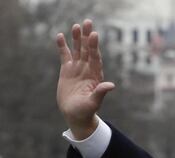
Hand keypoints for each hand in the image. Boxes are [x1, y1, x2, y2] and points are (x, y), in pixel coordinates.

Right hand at [56, 19, 114, 139]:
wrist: (76, 115)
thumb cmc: (86, 111)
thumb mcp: (93, 103)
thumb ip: (100, 93)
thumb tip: (111, 85)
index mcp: (95, 76)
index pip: (95, 58)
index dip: (94, 46)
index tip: (94, 34)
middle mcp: (87, 70)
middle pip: (87, 50)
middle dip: (87, 37)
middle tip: (87, 22)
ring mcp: (77, 69)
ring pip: (77, 50)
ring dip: (76, 38)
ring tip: (76, 25)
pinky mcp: (67, 71)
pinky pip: (65, 56)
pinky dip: (63, 47)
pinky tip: (61, 36)